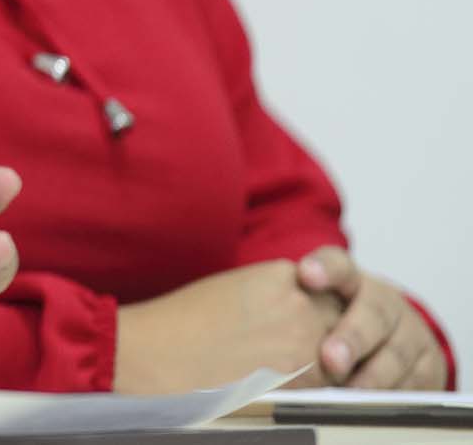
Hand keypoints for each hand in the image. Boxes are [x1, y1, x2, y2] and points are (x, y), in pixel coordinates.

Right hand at [113, 260, 342, 393]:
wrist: (159, 352)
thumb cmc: (184, 321)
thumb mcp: (237, 288)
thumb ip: (278, 294)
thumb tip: (298, 315)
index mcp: (283, 275)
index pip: (329, 292)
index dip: (322, 311)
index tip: (311, 322)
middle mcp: (302, 305)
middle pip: (343, 324)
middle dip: (332, 339)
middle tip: (310, 353)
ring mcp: (306, 343)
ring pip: (342, 359)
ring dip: (326, 369)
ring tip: (290, 373)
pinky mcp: (301, 379)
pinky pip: (327, 387)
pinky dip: (313, 391)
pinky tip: (284, 388)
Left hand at [297, 247, 447, 388]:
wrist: (383, 335)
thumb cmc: (328, 322)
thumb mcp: (307, 307)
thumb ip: (283, 310)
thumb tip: (236, 322)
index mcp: (348, 280)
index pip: (337, 265)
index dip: (324, 269)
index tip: (305, 275)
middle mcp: (382, 301)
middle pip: (372, 312)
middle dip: (352, 336)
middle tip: (329, 358)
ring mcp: (408, 332)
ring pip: (397, 350)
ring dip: (374, 372)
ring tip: (349, 390)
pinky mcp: (427, 364)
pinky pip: (415, 379)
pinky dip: (396, 390)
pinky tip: (373, 399)